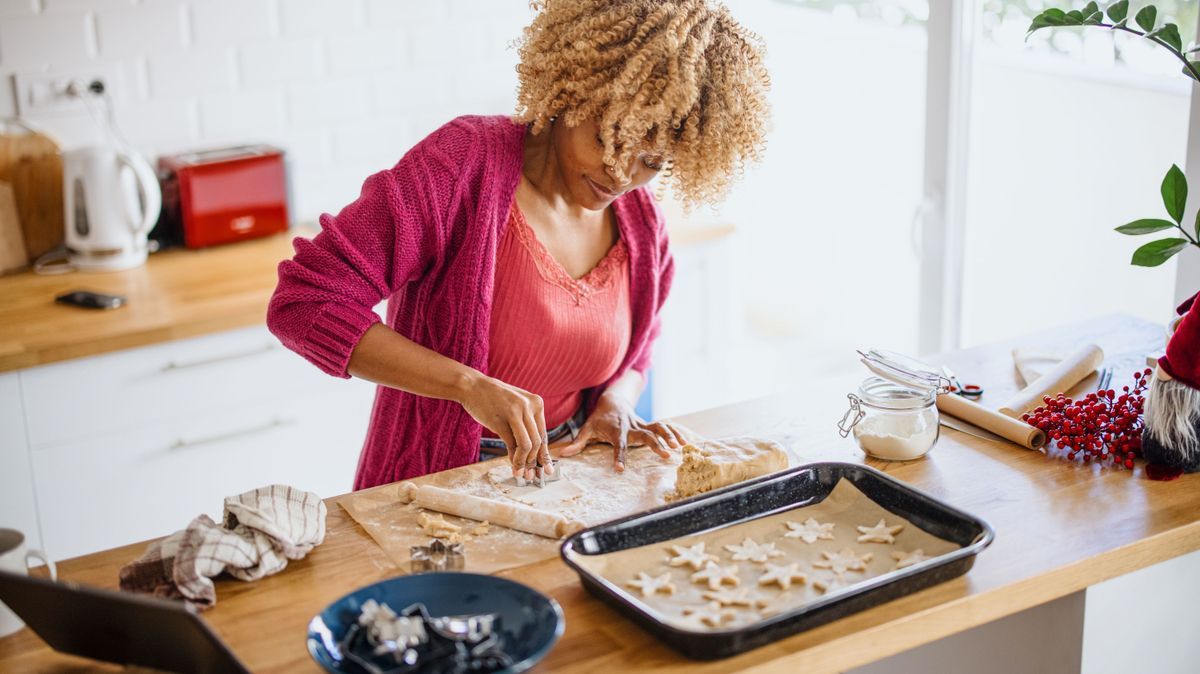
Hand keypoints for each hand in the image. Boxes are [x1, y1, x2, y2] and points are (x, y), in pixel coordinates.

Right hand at [457, 373, 550, 480]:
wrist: (472, 387)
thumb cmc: (495, 399)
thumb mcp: (517, 406)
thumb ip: (527, 425)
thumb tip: (534, 453)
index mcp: (537, 403)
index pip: (544, 434)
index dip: (544, 454)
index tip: (547, 469)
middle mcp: (529, 406)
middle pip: (537, 442)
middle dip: (535, 463)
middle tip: (532, 477)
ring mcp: (516, 413)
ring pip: (527, 445)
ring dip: (524, 463)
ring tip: (521, 474)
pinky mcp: (501, 421)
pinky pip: (512, 445)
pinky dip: (514, 459)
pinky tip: (513, 466)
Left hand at [555, 391, 687, 471]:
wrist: (612, 399)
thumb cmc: (598, 418)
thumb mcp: (586, 428)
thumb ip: (577, 442)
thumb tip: (562, 455)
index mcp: (616, 431)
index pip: (618, 445)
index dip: (619, 457)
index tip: (620, 469)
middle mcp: (631, 427)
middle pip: (645, 435)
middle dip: (655, 445)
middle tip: (665, 455)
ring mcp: (642, 424)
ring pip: (658, 428)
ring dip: (669, 436)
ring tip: (680, 448)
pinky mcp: (648, 424)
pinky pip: (663, 427)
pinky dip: (674, 433)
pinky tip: (684, 442)